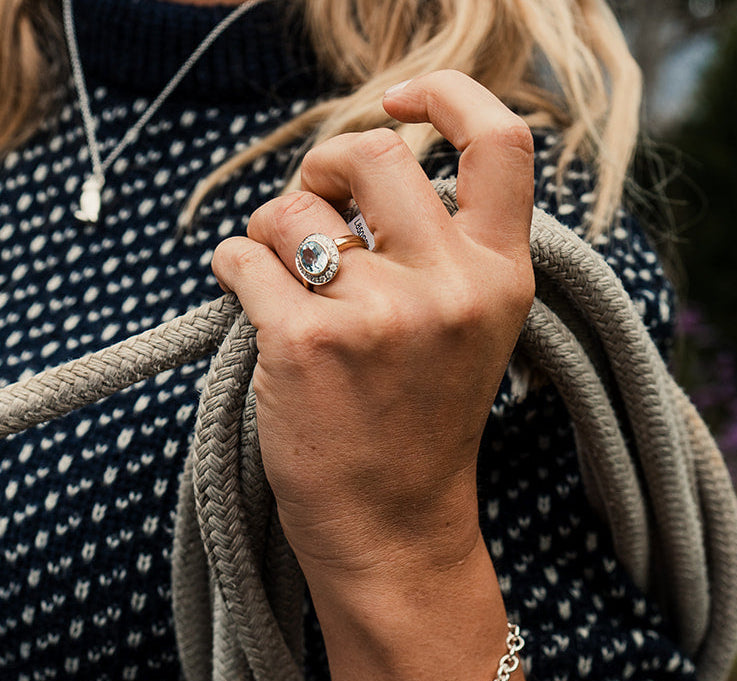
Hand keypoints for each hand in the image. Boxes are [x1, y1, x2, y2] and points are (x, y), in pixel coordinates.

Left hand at [211, 70, 534, 589]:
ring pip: (290, 209)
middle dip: (323, 167)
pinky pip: (240, 257)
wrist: (394, 529)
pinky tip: (256, 317)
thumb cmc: (419, 428)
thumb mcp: (467, 331)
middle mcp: (450, 288)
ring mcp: (380, 315)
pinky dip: (233, 273)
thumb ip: (439, 248)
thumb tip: (357, 166)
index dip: (446, 96)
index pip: (503, 143)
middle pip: (371, 151)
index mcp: (501, 279)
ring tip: (288, 292)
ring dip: (272, 235)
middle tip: (315, 211)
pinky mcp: (307, 344)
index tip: (401, 100)